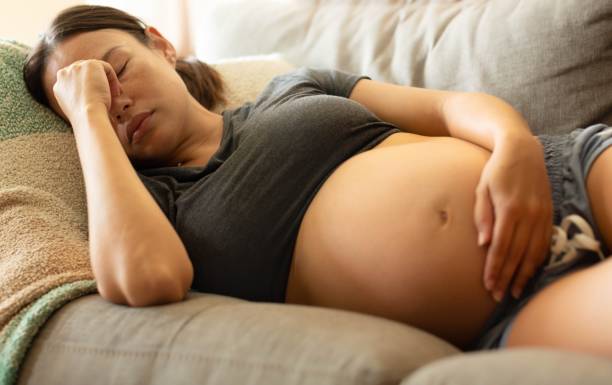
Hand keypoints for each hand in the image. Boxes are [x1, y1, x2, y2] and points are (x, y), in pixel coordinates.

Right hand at [52, 59, 121, 123]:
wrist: (87, 114)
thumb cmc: (86, 118)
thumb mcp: (77, 109)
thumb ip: (78, 99)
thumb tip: (89, 97)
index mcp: (58, 86)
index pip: (74, 80)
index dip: (88, 87)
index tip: (98, 97)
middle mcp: (64, 74)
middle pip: (83, 72)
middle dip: (96, 82)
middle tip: (108, 95)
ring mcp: (76, 67)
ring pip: (95, 70)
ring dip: (106, 81)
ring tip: (114, 95)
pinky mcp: (90, 65)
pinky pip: (106, 68)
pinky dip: (113, 79)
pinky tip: (117, 92)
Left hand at [474, 135, 552, 301]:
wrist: (522, 150)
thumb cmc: (496, 170)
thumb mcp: (482, 188)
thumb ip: (482, 215)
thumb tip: (484, 243)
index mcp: (509, 208)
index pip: (501, 246)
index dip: (495, 268)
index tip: (488, 285)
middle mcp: (529, 214)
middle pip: (518, 254)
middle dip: (507, 277)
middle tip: (498, 296)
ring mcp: (542, 214)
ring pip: (534, 252)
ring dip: (523, 274)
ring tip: (514, 292)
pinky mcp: (549, 214)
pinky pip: (544, 243)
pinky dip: (537, 261)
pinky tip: (529, 273)